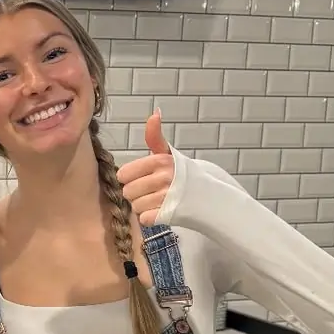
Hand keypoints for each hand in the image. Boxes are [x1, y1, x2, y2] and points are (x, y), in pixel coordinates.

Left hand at [116, 111, 174, 226]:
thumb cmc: (183, 175)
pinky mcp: (168, 215)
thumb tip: (154, 113)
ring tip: (159, 201)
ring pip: (135, 206)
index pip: (123, 174)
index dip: (131, 179)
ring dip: (144, 207)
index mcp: (159, 161)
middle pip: (127, 192)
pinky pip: (144, 219)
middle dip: (137, 194)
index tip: (144, 178)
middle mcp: (163, 178)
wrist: (209, 197)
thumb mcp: (169, 154)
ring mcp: (166, 197)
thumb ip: (155, 137)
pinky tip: (161, 211)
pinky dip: (150, 218)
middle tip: (152, 191)